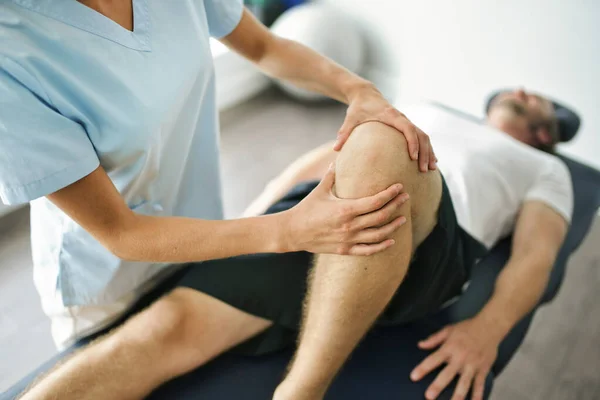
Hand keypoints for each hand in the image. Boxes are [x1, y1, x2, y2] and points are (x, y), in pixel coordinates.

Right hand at [285, 163, 408, 255]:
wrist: (293, 232)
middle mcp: (350, 225)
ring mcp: (349, 240)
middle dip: (396, 206)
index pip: (375, 201)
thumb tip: (337, 159)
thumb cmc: (306, 209)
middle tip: (406, 198)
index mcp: (345, 209)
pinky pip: (368, 250)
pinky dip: (382, 246)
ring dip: (393, 226)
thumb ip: (332, 176)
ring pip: (378, 234)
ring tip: (403, 218)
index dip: (390, 194)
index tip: (399, 187)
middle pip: (381, 216)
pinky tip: (391, 240)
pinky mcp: (345, 250)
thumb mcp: (320, 191)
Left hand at [334, 84, 436, 171]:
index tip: (413, 157)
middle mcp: (402, 118)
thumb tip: (336, 149)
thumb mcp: (350, 119)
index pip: (407, 128)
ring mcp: (406, 121)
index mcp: (391, 116)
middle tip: (424, 170)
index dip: (412, 142)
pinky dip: (427, 148)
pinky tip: (430, 161)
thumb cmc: (358, 108)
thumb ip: (344, 133)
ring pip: (424, 136)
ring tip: (432, 168)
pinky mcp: (406, 125)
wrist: (366, 94)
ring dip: (429, 151)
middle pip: (420, 134)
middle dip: (424, 152)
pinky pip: (420, 136)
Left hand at [410, 319, 500, 399]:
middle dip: (438, 386)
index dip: (423, 368)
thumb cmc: (467, 328)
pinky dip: (478, 395)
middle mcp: (460, 358)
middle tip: (429, 396)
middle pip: (447, 374)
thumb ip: (433, 339)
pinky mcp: (483, 370)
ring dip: (458, 395)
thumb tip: (420, 344)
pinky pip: (479, 385)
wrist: (489, 327)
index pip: (433, 359)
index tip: (414, 377)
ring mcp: (472, 365)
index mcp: (449, 348)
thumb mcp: (448, 330)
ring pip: (464, 383)